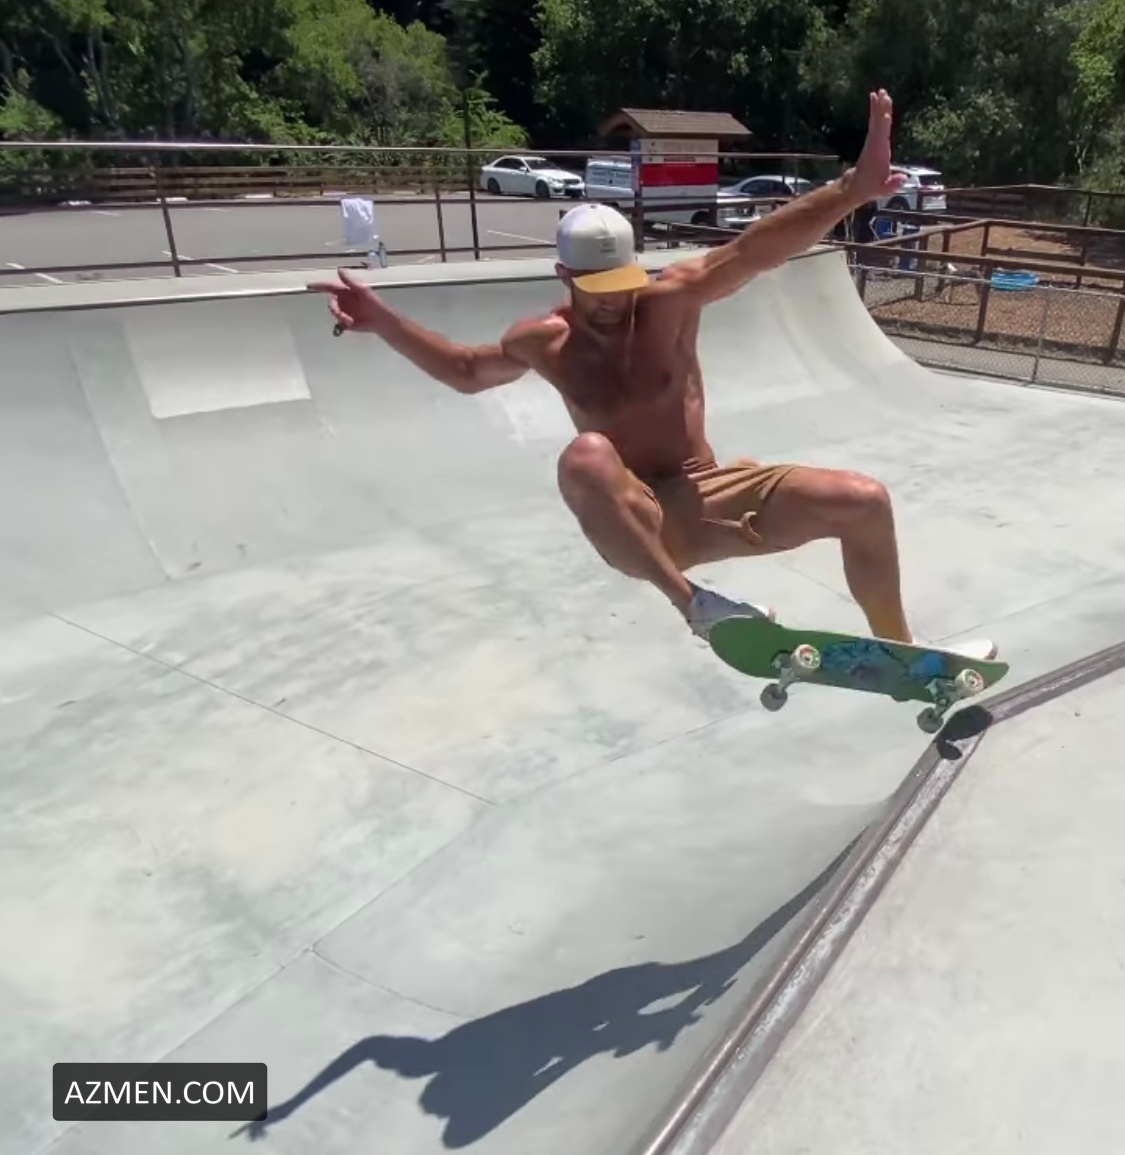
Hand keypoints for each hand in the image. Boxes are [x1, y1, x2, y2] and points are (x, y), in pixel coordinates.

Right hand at [307, 267, 393, 335]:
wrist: (381, 320)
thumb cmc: (374, 303)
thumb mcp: (362, 290)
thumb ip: (350, 281)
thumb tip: (339, 270)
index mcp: (345, 291)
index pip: (329, 287)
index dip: (319, 286)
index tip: (309, 285)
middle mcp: (343, 300)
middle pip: (331, 303)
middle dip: (335, 310)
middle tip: (342, 316)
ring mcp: (344, 311)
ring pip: (334, 314)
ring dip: (341, 317)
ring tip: (350, 321)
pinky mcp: (346, 322)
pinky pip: (338, 323)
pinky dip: (342, 325)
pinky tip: (350, 324)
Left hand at [845, 89, 907, 205]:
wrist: (856, 186)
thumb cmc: (870, 187)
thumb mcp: (883, 189)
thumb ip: (892, 184)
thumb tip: (902, 179)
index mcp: (878, 152)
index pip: (881, 135)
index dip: (883, 124)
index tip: (884, 113)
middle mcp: (874, 143)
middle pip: (878, 123)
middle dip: (880, 109)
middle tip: (881, 93)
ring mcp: (873, 141)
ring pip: (876, 120)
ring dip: (879, 106)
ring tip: (880, 92)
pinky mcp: (873, 141)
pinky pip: (876, 123)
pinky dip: (878, 112)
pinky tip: (879, 104)